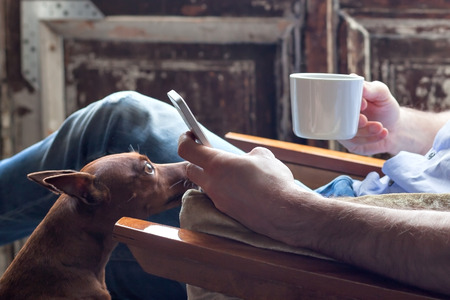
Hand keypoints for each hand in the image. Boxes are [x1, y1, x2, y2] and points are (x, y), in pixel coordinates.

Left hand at [177, 132, 301, 233]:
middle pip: (190, 169)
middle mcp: (212, 183)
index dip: (185, 139)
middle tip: (211, 155)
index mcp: (217, 164)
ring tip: (232, 173)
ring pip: (205, 185)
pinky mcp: (227, 212)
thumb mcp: (264, 156)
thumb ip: (249, 154)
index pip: (186, 149)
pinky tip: (243, 190)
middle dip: (196, 160)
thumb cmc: (274, 182)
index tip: (191, 135)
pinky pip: (219, 198)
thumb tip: (248, 159)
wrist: (284, 213)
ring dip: (212, 177)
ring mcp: (218, 200)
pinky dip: (225, 191)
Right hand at [339, 80, 399, 154]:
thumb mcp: (383, 94)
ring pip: (346, 132)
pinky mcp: (349, 143)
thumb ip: (372, 88)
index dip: (345, 102)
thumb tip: (353, 78)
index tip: (363, 104)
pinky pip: (354, 143)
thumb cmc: (386, 108)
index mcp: (343, 100)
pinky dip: (369, 139)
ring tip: (380, 127)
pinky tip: (383, 133)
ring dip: (364, 131)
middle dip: (352, 121)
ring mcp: (343, 130)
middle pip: (338, 119)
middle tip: (365, 120)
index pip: (334, 99)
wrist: (395, 130)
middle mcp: (340, 115)